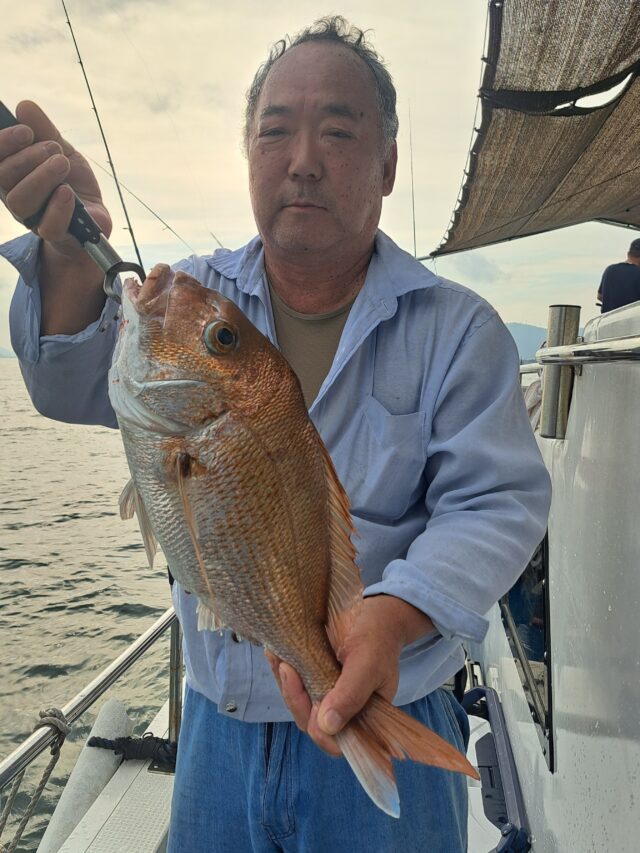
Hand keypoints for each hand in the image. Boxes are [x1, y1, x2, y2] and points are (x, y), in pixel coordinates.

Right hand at [0, 101, 111, 259]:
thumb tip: (24, 106)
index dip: (5, 143)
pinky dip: (58, 206)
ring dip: (43, 177)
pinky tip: (68, 192)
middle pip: (5, 177)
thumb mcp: (63, 153)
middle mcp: (16, 198)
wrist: (95, 219)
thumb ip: (45, 132)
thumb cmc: (73, 185)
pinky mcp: (55, 235)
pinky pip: (48, 225)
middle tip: (55, 149)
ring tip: (64, 165)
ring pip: (21, 200)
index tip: (26, 131)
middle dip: (29, 157)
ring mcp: (33, 219)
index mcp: (13, 176)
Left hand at [265, 595, 434, 756]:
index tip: (312, 703)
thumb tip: (327, 726)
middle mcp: (342, 711)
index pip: (336, 741)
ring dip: (284, 683)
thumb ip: (351, 695)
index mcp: (363, 718)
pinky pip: (293, 683)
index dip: (320, 729)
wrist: (375, 615)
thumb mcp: (368, 664)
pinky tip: (275, 653)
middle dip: (295, 698)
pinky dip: (282, 670)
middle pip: (310, 722)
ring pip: (298, 702)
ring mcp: (326, 695)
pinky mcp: (314, 678)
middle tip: (286, 669)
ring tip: (277, 656)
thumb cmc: (377, 639)